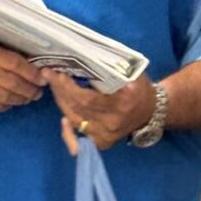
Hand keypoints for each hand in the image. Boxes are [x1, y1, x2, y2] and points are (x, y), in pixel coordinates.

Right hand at [0, 34, 45, 112]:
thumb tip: (23, 60)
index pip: (14, 64)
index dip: (31, 72)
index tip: (42, 77)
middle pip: (12, 83)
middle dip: (30, 89)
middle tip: (39, 91)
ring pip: (4, 97)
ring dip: (20, 99)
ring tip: (29, 98)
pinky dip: (5, 105)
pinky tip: (11, 103)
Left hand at [42, 70, 156, 150]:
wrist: (151, 111)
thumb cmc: (139, 88)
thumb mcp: (131, 73)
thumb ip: (110, 68)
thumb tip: (81, 57)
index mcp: (120, 103)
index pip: (86, 98)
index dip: (67, 87)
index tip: (56, 72)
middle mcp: (112, 123)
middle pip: (77, 109)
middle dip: (60, 90)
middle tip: (49, 75)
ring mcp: (106, 136)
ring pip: (76, 121)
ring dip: (61, 103)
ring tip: (53, 86)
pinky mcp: (102, 143)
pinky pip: (80, 142)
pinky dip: (68, 133)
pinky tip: (63, 121)